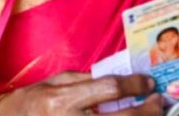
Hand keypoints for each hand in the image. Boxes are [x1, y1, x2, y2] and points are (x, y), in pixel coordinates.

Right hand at [0, 72, 162, 114]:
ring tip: (152, 113)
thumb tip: (119, 81)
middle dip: (148, 109)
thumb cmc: (34, 101)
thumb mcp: (55, 83)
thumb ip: (85, 81)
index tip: (147, 82)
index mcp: (62, 100)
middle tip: (159, 101)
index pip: (108, 89)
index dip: (134, 85)